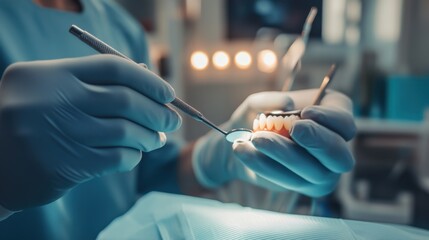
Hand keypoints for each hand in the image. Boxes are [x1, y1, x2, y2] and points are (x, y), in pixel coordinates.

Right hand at [0, 55, 180, 210]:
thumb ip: (95, 82)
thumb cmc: (34, 120)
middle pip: (125, 100)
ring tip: (157, 138)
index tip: (168, 94)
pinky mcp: (65, 165)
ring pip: (125, 131)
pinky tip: (134, 154)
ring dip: (150, 136)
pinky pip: (116, 157)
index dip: (148, 80)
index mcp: (52, 74)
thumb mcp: (54, 90)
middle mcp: (54, 99)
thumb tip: (149, 79)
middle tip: (173, 120)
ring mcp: (59, 133)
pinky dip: (133, 156)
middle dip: (158, 112)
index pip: (114, 68)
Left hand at [192, 89, 355, 196]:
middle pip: (340, 156)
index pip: (345, 125)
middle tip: (293, 129)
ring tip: (256, 138)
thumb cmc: (258, 116)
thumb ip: (270, 100)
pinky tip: (244, 151)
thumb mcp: (259, 103)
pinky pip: (288, 180)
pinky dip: (264, 165)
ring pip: (313, 171)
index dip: (329, 120)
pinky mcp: (301, 187)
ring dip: (284, 153)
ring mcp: (320, 173)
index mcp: (334, 120)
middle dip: (318, 141)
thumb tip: (287, 103)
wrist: (241, 141)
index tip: (304, 113)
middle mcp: (334, 149)